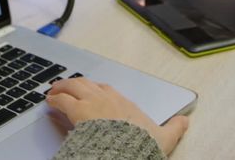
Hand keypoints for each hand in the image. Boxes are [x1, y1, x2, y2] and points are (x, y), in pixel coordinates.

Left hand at [46, 77, 188, 153]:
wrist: (128, 151)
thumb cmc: (142, 145)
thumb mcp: (164, 137)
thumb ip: (174, 127)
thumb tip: (185, 120)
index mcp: (125, 103)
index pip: (107, 89)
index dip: (96, 89)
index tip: (90, 91)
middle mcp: (108, 98)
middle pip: (87, 83)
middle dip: (74, 84)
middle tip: (65, 87)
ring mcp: (92, 102)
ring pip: (73, 86)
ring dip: (62, 87)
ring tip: (54, 91)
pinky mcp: (78, 111)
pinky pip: (62, 100)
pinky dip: (55, 99)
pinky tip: (49, 101)